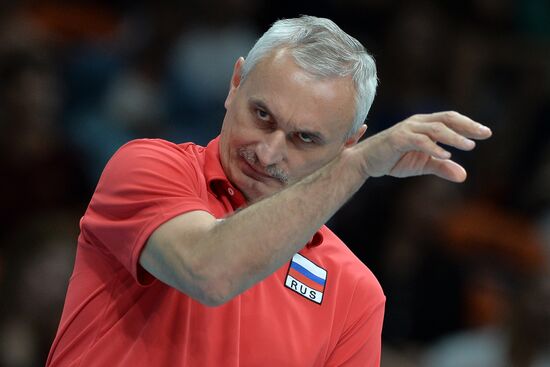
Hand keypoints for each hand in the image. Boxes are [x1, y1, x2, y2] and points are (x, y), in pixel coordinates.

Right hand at [359, 111, 491, 181]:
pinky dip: (434, 147)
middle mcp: (418, 122)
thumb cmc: (393, 160)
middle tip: (485, 134)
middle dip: (467, 126)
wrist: (366, 162)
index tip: (486, 133)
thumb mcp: (422, 165)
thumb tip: (464, 175)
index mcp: (425, 125)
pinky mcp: (398, 139)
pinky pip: (419, 141)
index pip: (450, 120)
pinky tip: (446, 155)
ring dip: (454, 137)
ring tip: (470, 146)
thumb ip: (442, 167)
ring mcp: (407, 129)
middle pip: (447, 119)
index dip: (468, 125)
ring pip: (436, 128)